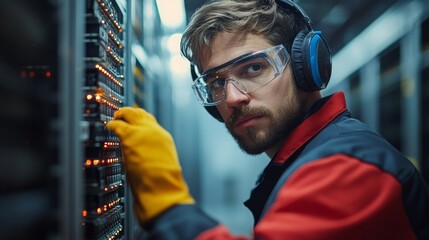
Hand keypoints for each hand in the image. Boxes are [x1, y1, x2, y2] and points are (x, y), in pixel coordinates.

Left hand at [107, 107, 194, 224]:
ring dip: (119, 116)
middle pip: (139, 112)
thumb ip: (152, 153)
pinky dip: (111, 124)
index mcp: (162, 137)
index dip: (139, 120)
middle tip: (120, 117)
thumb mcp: (162, 162)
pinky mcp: (129, 135)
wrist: (162, 186)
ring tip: (113, 120)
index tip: (132, 123)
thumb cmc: (161, 182)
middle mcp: (154, 131)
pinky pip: (117, 124)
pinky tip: (108, 127)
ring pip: (129, 112)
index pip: (150, 121)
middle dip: (129, 113)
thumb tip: (141, 154)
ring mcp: (142, 131)